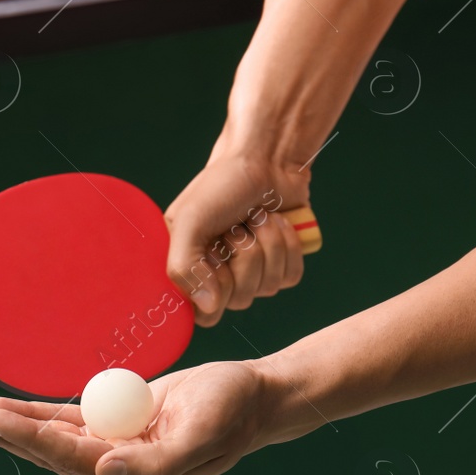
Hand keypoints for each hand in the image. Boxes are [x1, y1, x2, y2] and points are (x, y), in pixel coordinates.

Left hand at [0, 362, 272, 474]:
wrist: (254, 395)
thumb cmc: (233, 413)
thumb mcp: (203, 435)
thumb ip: (155, 463)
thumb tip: (104, 473)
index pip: (74, 460)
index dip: (33, 439)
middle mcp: (120, 467)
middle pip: (53, 452)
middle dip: (7, 437)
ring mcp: (116, 445)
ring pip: (54, 436)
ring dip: (14, 427)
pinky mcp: (116, 423)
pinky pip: (69, 418)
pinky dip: (38, 413)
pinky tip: (7, 410)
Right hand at [164, 157, 309, 326]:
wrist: (266, 159)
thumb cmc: (222, 185)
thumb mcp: (189, 221)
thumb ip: (184, 267)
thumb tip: (208, 307)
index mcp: (188, 269)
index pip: (202, 315)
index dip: (214, 290)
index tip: (215, 256)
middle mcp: (219, 276)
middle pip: (239, 300)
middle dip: (244, 255)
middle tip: (237, 225)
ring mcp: (253, 272)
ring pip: (268, 288)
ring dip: (268, 245)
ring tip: (258, 217)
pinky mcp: (282, 264)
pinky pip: (291, 277)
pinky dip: (289, 247)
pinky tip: (278, 222)